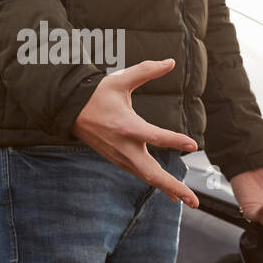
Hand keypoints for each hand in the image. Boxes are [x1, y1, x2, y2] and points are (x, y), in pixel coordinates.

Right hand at [71, 58, 199, 205]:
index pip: (154, 136)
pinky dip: (158, 185)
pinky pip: (142, 175)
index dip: (174, 140)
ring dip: (170, 190)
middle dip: (174, 188)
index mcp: (126, 126)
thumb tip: (170, 61)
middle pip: (152, 174)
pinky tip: (173, 194)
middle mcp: (124, 147)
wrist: (69, 112)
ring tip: (191, 201)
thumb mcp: (119, 79)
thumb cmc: (97, 94)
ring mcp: (121, 157)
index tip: (193, 145)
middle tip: (194, 201)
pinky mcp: (120, 161)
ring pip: (148, 178)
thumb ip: (146, 70)